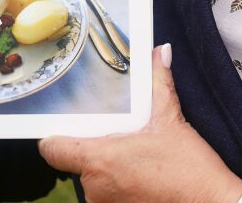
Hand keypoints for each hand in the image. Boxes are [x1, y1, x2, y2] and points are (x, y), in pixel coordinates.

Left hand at [40, 44, 241, 202]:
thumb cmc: (188, 167)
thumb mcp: (171, 119)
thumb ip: (160, 83)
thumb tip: (161, 52)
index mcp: (99, 160)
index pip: (53, 149)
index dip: (55, 135)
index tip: (68, 124)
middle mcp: (94, 188)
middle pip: (76, 161)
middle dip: (94, 145)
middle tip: (118, 131)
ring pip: (93, 178)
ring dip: (107, 165)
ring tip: (134, 152)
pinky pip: (107, 192)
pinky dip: (118, 181)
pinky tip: (142, 171)